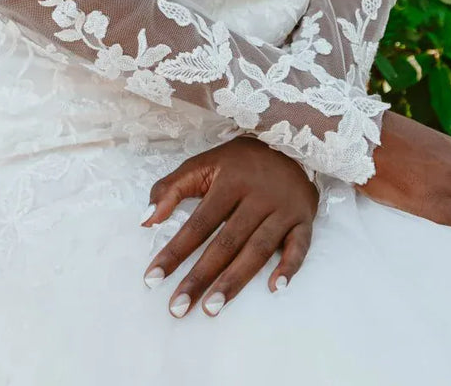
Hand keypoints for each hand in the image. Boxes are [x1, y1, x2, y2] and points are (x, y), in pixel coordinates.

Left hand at [140, 136, 317, 318]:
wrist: (292, 143)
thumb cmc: (241, 161)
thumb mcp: (204, 163)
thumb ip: (172, 188)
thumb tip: (146, 219)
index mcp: (230, 181)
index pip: (198, 223)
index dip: (175, 251)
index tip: (153, 278)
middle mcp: (257, 197)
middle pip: (226, 243)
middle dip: (200, 277)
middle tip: (178, 307)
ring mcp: (282, 209)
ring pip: (257, 250)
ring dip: (235, 281)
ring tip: (211, 308)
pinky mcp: (304, 219)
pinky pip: (300, 246)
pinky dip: (289, 266)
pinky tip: (275, 287)